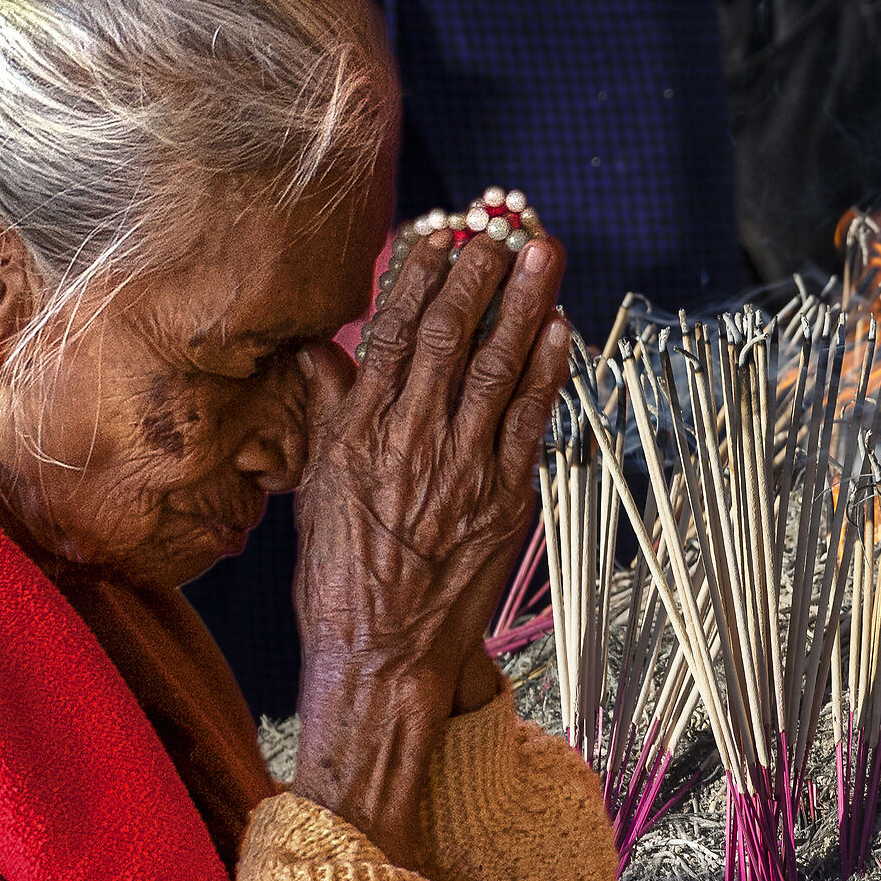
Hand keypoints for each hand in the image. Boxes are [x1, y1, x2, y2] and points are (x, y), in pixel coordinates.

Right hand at [287, 231, 570, 865]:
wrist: (380, 653)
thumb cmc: (340, 577)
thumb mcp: (316, 485)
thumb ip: (326, 411)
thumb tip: (319, 351)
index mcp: (357, 430)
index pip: (390, 332)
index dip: (418, 276)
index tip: (439, 232)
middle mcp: (410, 438)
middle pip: (449, 336)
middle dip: (479, 274)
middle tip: (502, 227)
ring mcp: (463, 467)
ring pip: (499, 366)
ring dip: (526, 304)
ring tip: (544, 254)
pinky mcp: (505, 499)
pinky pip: (532, 419)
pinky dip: (550, 371)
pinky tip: (563, 331)